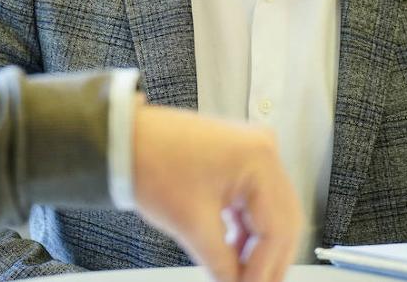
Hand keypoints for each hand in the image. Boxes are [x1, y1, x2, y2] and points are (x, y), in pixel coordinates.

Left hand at [132, 100, 302, 281]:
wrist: (123, 139)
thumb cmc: (151, 164)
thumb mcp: (192, 224)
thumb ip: (222, 264)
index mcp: (260, 160)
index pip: (277, 229)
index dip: (264, 270)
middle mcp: (265, 151)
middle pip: (283, 221)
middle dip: (268, 261)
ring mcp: (254, 153)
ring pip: (272, 214)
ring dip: (259, 248)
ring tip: (242, 276)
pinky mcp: (241, 160)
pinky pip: (257, 203)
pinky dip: (248, 231)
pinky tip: (236, 253)